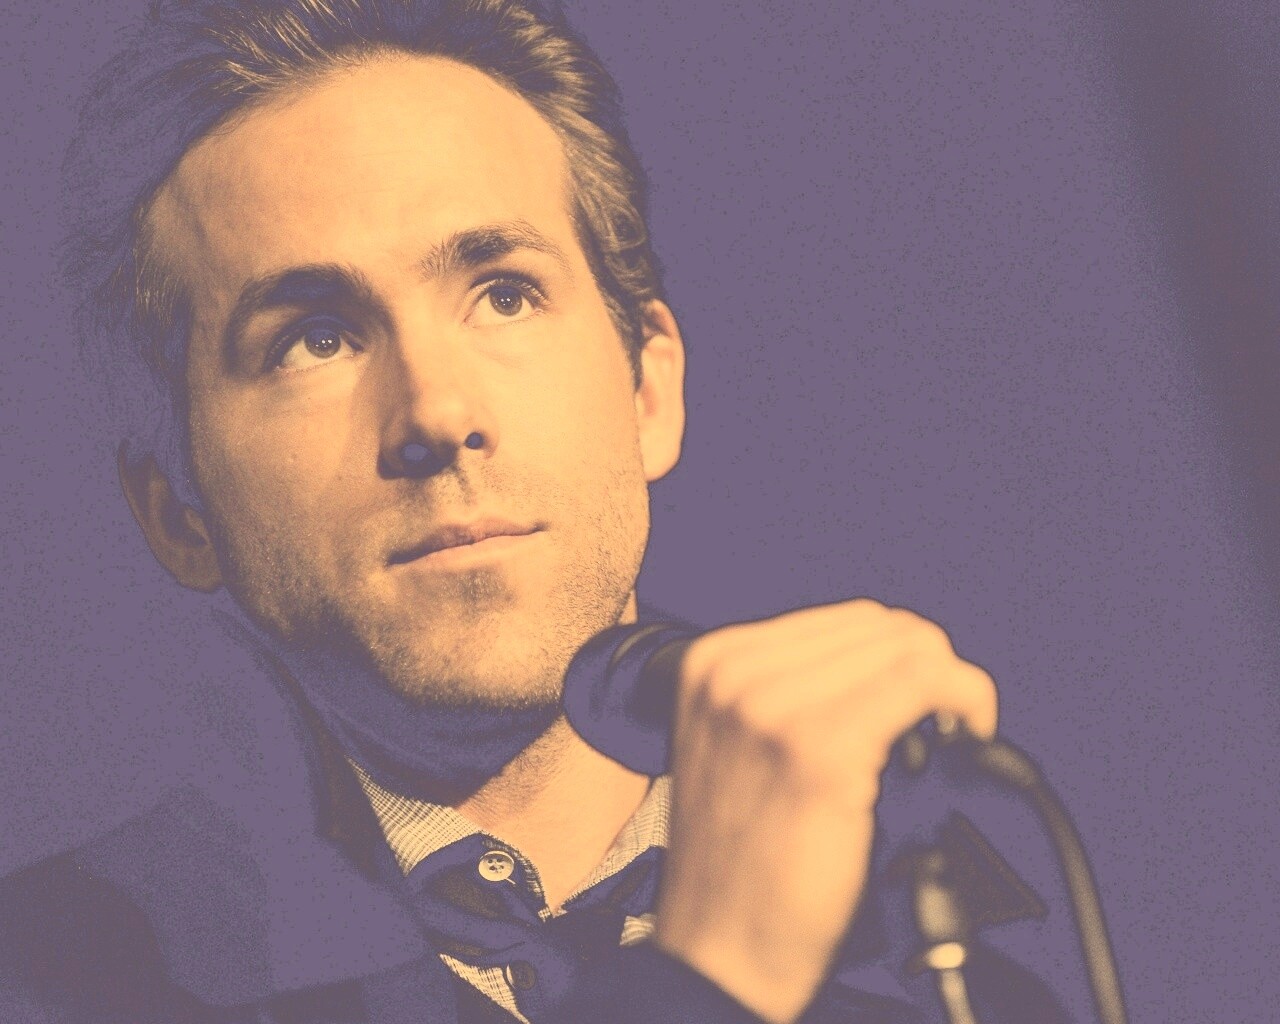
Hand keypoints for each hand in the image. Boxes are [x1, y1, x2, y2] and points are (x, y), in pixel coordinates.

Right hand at [651, 600, 997, 1023]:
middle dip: (928, 667)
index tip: (922, 701)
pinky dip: (965, 698)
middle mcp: (734, 673)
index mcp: (712, 663)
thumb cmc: (740, 863)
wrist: (719, 952)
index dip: (900, 656)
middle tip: (947, 724)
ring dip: (950, 685)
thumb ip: (788, 692)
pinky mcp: (818, 748)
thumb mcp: (736, 746)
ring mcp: (770, 707)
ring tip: (953, 735)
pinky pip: (922, 684)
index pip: (844, 620)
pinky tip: (970, 733)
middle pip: (879, 627)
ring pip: (906, 647)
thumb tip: (889, 663)